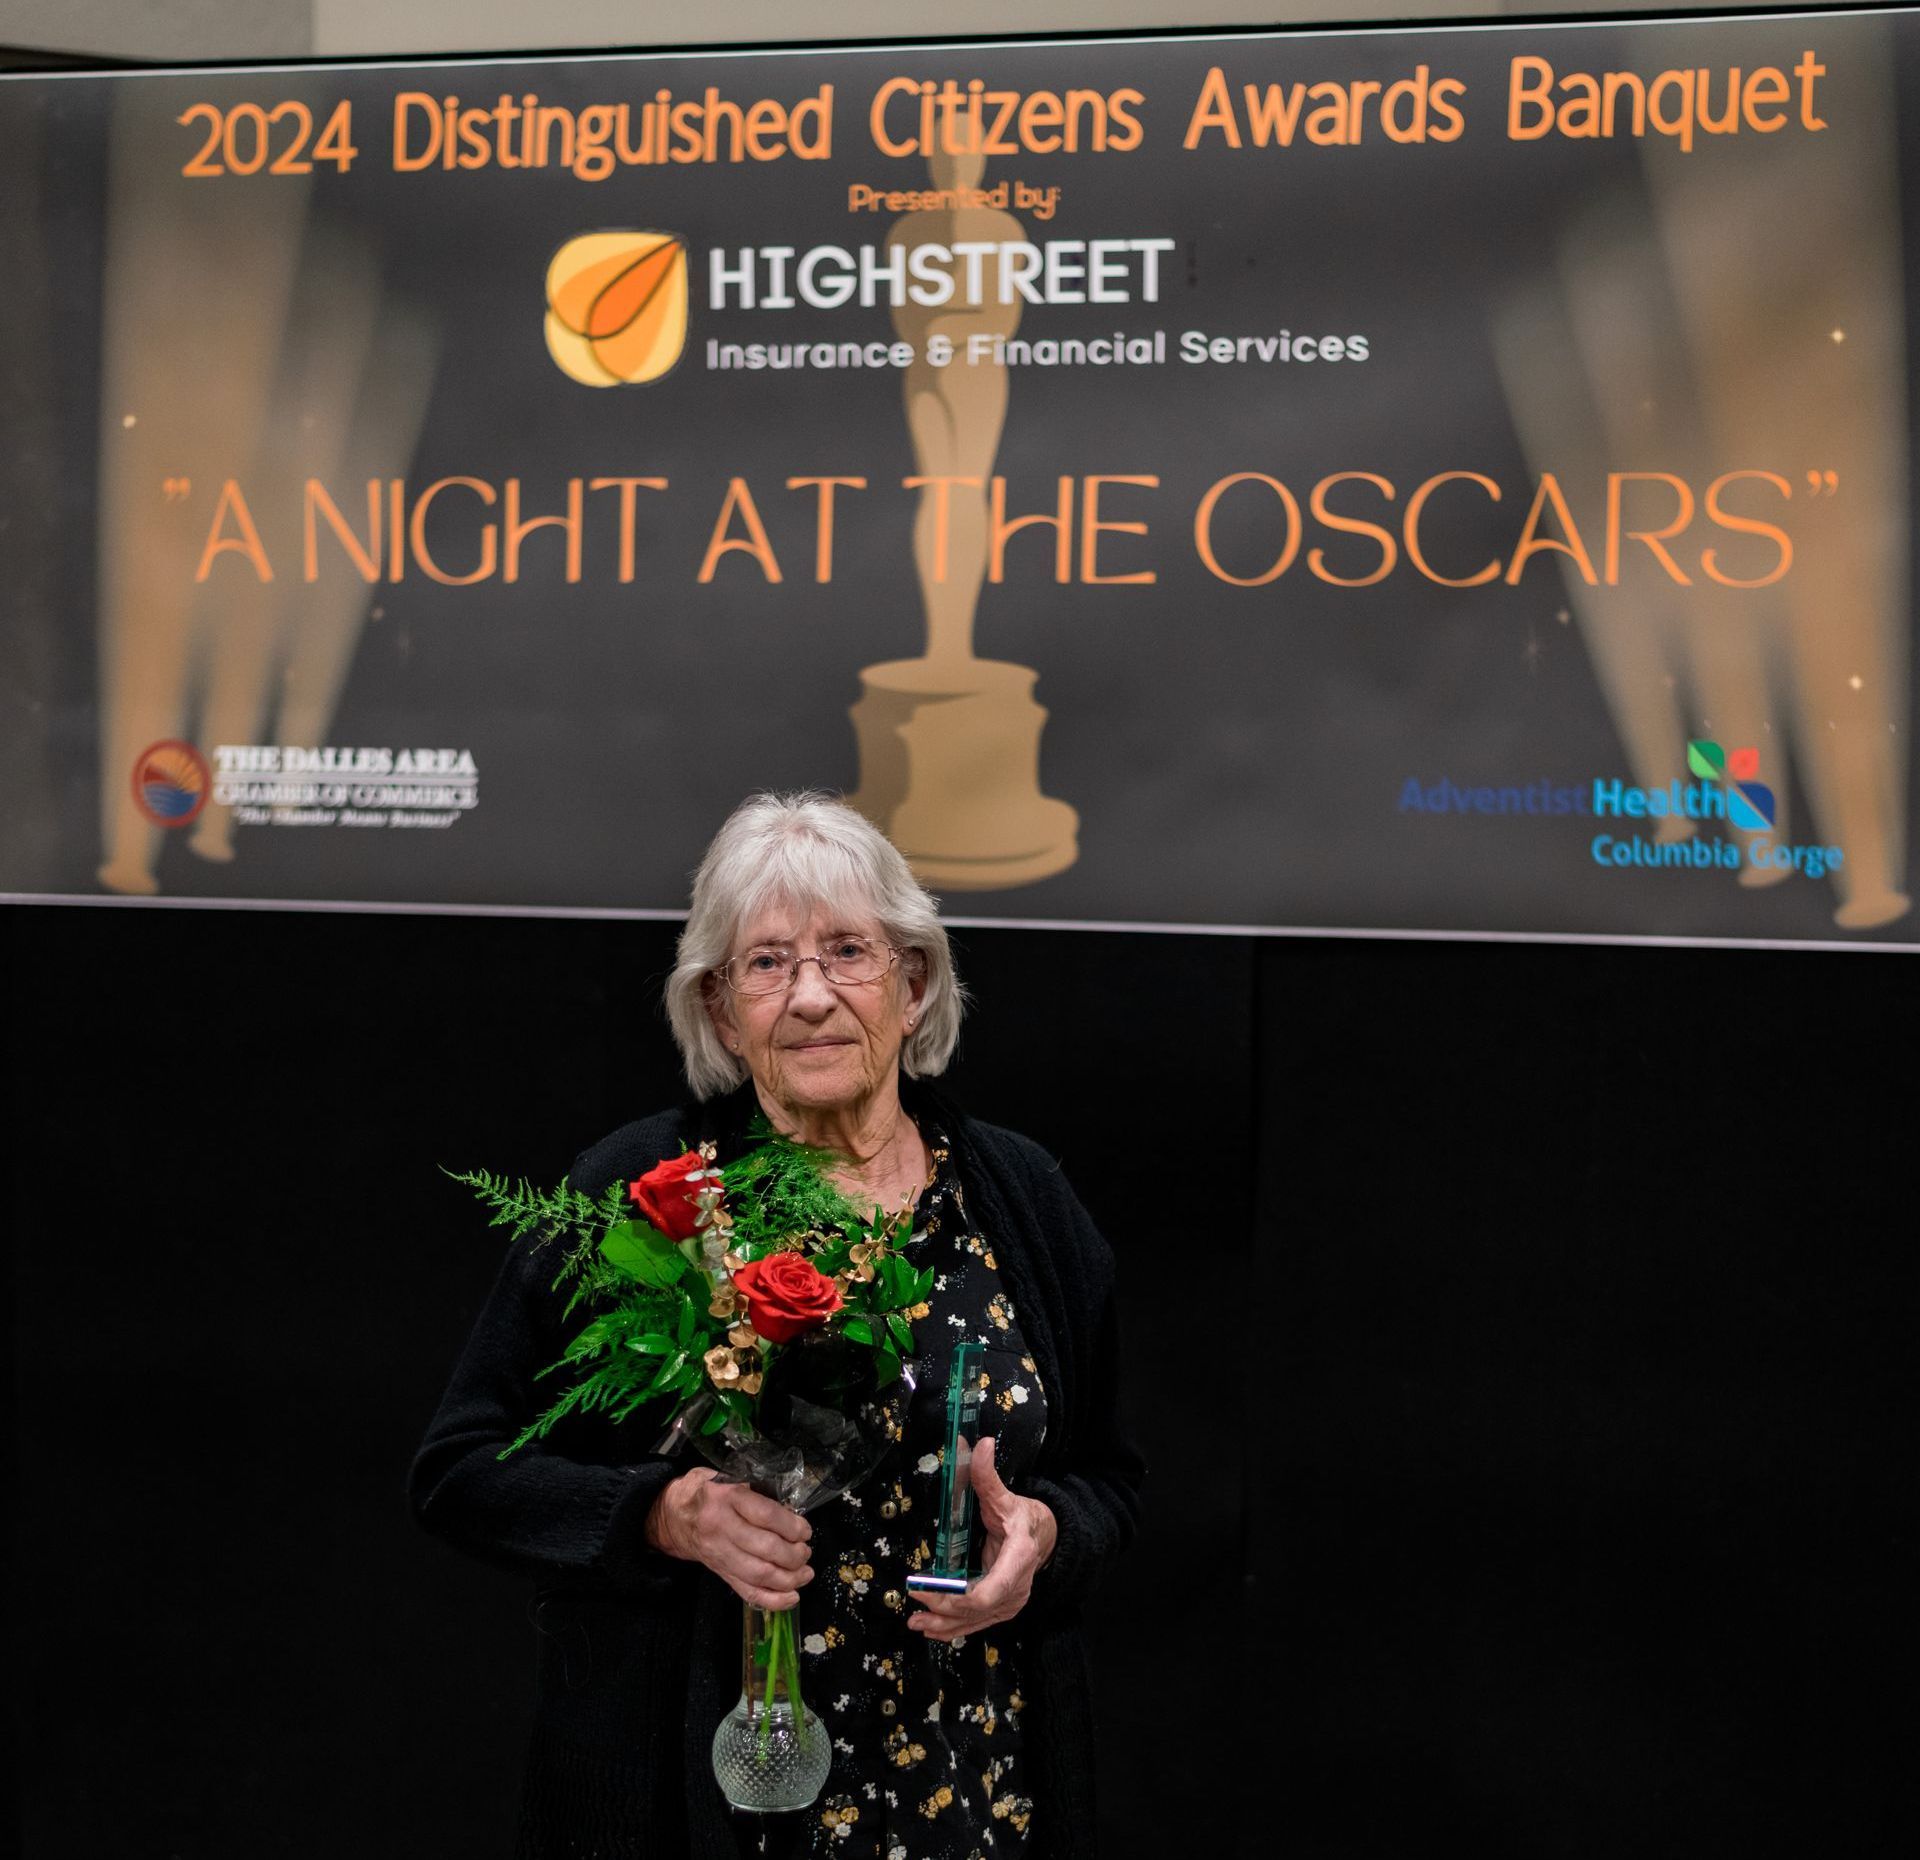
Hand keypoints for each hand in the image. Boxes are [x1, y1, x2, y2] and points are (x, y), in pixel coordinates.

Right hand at [645, 1467, 813, 1608]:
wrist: (672, 1517)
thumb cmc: (707, 1492)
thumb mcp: (727, 1477)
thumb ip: (757, 1489)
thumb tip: (791, 1508)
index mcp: (726, 1498)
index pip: (765, 1515)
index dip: (791, 1525)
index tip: (805, 1530)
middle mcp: (722, 1528)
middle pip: (765, 1548)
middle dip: (794, 1554)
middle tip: (806, 1551)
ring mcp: (720, 1555)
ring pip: (759, 1574)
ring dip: (790, 1578)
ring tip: (806, 1572)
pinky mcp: (720, 1573)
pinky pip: (748, 1592)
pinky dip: (773, 1599)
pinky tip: (793, 1596)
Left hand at [907, 1436, 1056, 1642]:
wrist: (1047, 1538)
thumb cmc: (1024, 1518)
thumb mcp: (1005, 1497)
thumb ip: (988, 1476)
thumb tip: (980, 1444)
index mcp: (1019, 1557)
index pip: (992, 1590)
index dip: (959, 1596)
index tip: (929, 1589)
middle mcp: (1017, 1586)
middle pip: (978, 1608)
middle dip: (944, 1608)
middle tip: (914, 1599)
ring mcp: (1011, 1601)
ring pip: (976, 1621)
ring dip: (945, 1625)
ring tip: (916, 1622)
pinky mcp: (1003, 1609)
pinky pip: (978, 1623)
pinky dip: (954, 1629)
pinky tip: (932, 1630)